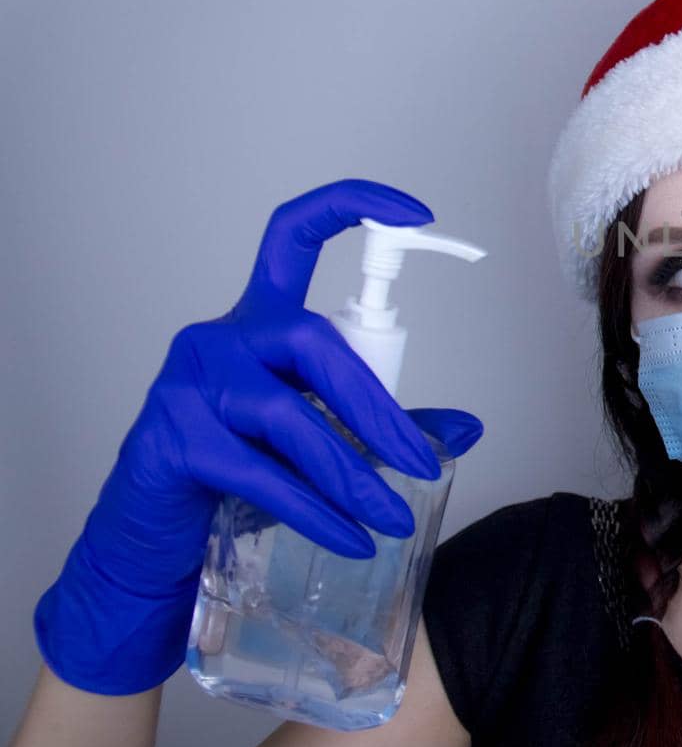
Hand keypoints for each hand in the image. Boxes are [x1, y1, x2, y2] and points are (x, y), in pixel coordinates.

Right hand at [33, 178, 485, 695]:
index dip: (351, 207)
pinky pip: (261, 474)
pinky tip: (351, 539)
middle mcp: (221, 337)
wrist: (151, 534)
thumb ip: (383, 425)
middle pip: (313, 341)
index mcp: (258, 319)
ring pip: (290, 416)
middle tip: (422, 465)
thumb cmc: (233, 471)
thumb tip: (466, 432)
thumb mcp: (316, 437)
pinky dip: (315, 512)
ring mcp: (190, 384)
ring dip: (352, 475)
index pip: (293, 234)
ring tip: (391, 518)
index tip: (415, 213)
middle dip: (377, 409)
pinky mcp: (173, 439)